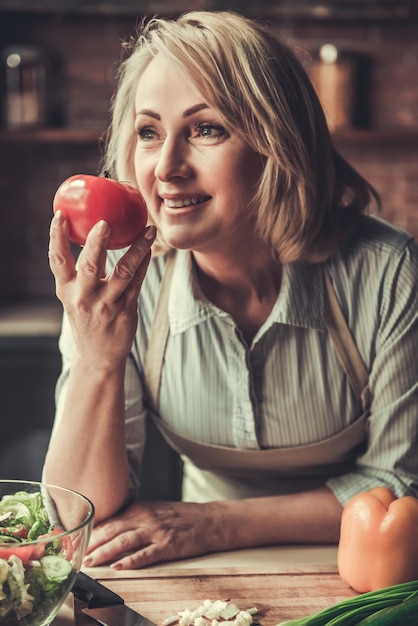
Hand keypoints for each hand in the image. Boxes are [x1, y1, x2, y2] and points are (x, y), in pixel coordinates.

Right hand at [48, 211, 155, 365]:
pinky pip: (137, 282)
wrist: (98, 356)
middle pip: (90, 266)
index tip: (60, 215)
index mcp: (67, 290)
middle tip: (105, 222)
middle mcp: (84, 297)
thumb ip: (83, 270)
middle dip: (97, 243)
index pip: (57, 260)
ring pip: (123, 272)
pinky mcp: (125, 311)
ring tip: (148, 231)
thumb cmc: (87, 318)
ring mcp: (106, 305)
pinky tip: (149, 248)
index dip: (56, 237)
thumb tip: (93, 232)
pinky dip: (144, 263)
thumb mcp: (76, 296)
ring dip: (137, 249)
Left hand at [83, 500, 216, 568]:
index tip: (78, 542)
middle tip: (77, 556)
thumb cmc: (180, 517)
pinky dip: (130, 561)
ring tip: (91, 563)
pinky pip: (145, 554)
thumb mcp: (154, 510)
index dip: (91, 533)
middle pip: (112, 530)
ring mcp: (157, 531)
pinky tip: (118, 567)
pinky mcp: (168, 545)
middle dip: (92, 544)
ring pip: (124, 542)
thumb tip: (108, 529)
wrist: (209, 520)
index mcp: (140, 508)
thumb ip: (132, 518)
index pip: (109, 521)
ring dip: (105, 553)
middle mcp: (145, 517)